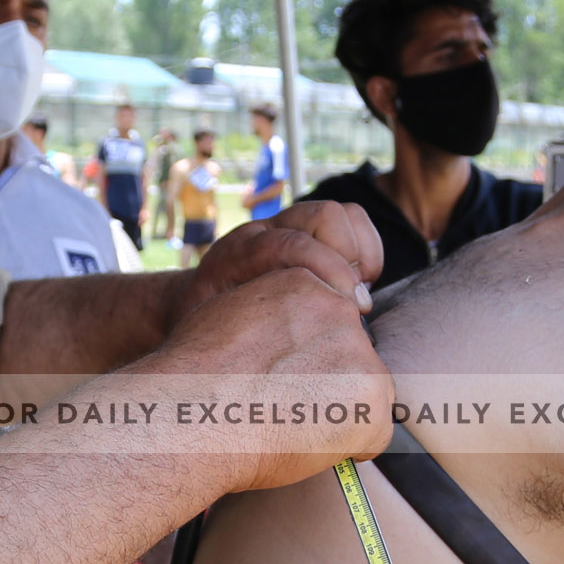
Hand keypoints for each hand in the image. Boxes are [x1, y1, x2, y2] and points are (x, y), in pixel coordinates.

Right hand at [142, 265, 392, 489]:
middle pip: (350, 356)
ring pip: (364, 394)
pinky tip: (306, 444)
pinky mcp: (371, 401)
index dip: (307, 359)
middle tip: (283, 407)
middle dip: (327, 385)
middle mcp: (340, 311)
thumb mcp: (230, 314)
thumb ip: (271, 318)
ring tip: (288, 426)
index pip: (327, 324)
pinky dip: (349, 448)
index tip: (281, 379)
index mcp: (305, 284)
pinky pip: (373, 434)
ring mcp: (360, 355)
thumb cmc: (195, 375)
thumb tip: (285, 343)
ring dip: (338, 415)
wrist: (194, 411)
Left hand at [179, 202, 383, 319]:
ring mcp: (291, 226)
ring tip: (355, 294)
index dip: (328, 269)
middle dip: (349, 258)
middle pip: (324, 214)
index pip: (290, 243)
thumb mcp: (215, 332)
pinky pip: (354, 223)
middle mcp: (267, 229)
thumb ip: (248, 332)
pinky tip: (357, 286)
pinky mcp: (312, 232)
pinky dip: (367, 252)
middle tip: (351, 303)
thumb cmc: (208, 327)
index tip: (351, 310)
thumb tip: (294, 350)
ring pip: (344, 215)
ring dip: (363, 254)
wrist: (195, 302)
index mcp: (240, 252)